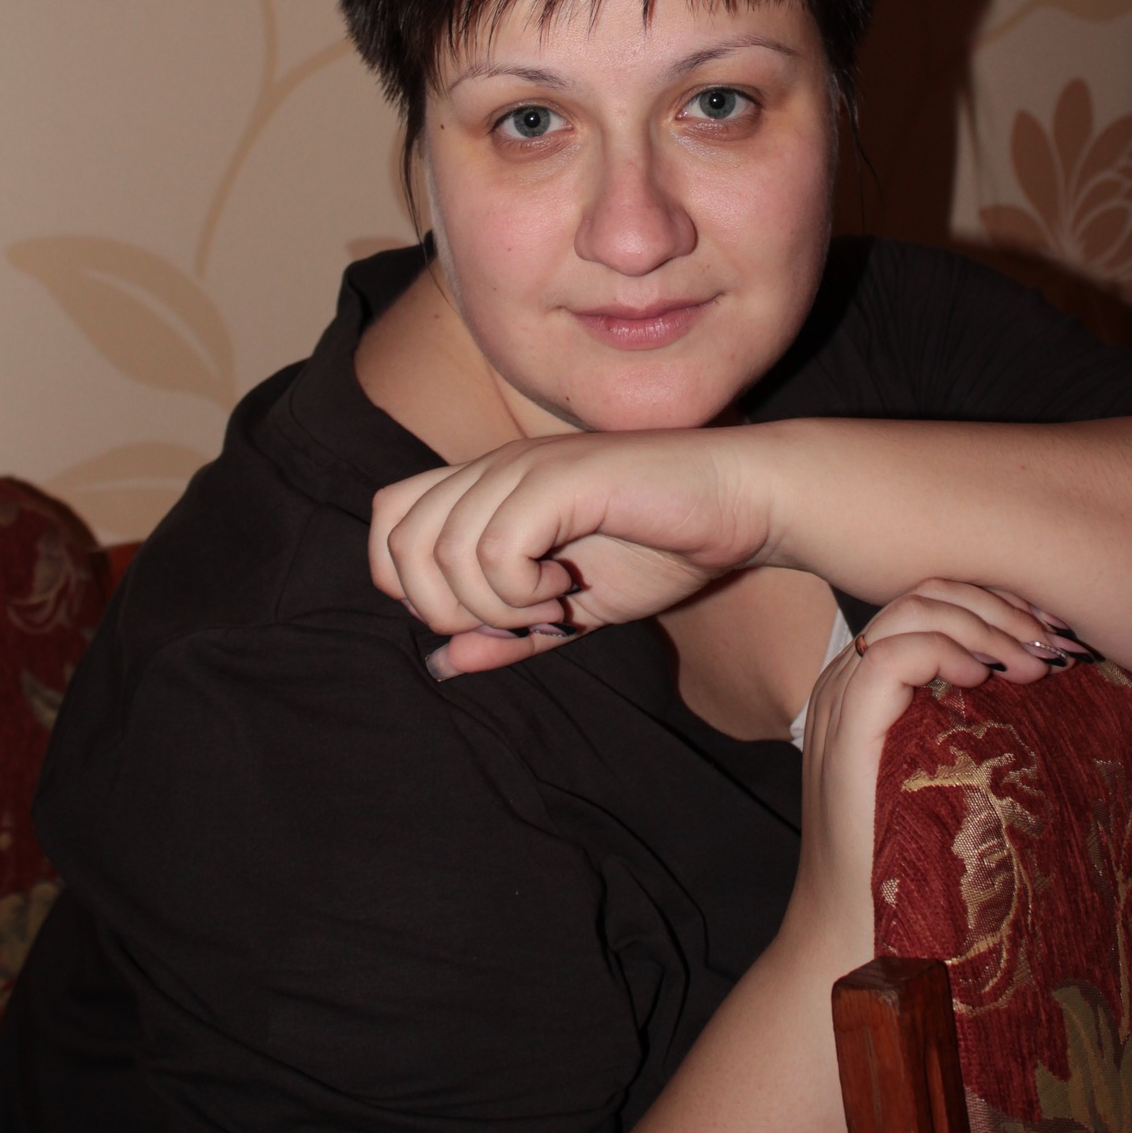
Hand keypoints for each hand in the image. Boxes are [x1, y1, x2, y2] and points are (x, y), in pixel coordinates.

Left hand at [370, 427, 769, 676]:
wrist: (741, 503)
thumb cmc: (663, 547)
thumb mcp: (572, 608)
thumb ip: (507, 632)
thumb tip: (441, 665)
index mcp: (491, 486)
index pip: (390, 519)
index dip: (411, 581)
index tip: (480, 613)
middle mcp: (497, 467)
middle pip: (400, 540)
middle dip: (444, 606)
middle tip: (512, 619)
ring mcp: (527, 467)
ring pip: (444, 551)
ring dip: (492, 603)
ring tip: (548, 606)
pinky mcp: (563, 478)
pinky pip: (495, 548)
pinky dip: (520, 591)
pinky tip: (564, 590)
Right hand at [779, 581, 1067, 966]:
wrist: (856, 936)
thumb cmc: (913, 866)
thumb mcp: (949, 774)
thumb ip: (969, 722)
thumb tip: (1043, 679)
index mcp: (870, 683)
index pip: (931, 602)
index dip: (995, 603)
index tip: (1052, 632)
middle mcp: (849, 678)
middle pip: (924, 593)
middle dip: (999, 605)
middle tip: (1055, 646)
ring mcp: (841, 700)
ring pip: (910, 611)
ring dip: (986, 625)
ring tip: (1035, 665)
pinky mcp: (845, 729)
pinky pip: (890, 656)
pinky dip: (945, 650)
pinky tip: (984, 677)